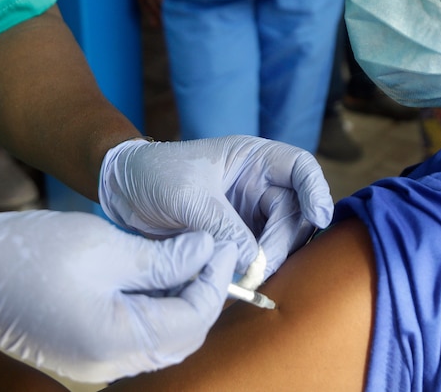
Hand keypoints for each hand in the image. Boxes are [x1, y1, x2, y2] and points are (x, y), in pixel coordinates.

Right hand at [0, 210, 236, 382]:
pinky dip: (153, 307)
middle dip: (202, 293)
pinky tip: (155, 273)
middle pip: (180, 336)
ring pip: (160, 338)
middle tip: (209, 250)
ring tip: (186, 256)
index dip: (214, 282)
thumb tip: (206, 251)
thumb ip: (163, 257)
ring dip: (179, 300)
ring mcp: (93, 364)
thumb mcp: (105, 246)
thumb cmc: (28, 252)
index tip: (220, 245)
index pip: (191, 319)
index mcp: (115, 341)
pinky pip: (134, 337)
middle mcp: (108, 364)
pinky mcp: (82, 353)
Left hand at [99, 136, 333, 280]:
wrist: (121, 193)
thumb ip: (223, 227)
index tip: (319, 217)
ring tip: (248, 277)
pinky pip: (257, 256)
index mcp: (252, 159)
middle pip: (295, 213)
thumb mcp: (188, 197)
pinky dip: (254, 270)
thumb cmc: (154, 175)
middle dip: (284, 240)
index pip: (300, 168)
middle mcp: (258, 186)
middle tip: (261, 265)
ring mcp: (249, 214)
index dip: (316, 191)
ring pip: (280, 239)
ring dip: (271, 259)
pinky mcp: (235, 239)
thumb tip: (253, 262)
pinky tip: (242, 282)